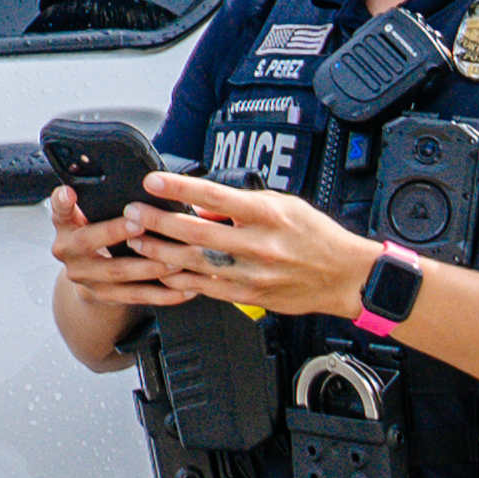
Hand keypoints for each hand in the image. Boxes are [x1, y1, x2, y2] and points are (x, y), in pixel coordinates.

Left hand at [137, 167, 377, 322]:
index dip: (179, 188)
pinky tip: (161, 271)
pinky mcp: (249, 295)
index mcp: (266, 214)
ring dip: (160, 251)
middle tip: (133, 213)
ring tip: (136, 240)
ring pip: (194, 262)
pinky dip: (180, 280)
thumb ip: (241, 203)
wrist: (345, 276)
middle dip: (157, 221)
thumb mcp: (284, 205)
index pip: (213, 196)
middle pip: (195, 231)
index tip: (153, 181)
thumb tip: (204, 203)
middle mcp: (257, 244)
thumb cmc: (316, 236)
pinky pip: (206, 288)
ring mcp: (252, 273)